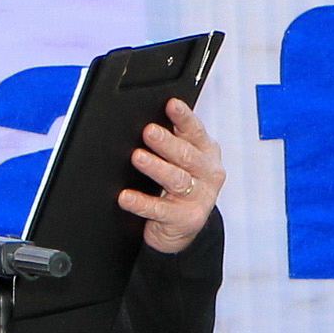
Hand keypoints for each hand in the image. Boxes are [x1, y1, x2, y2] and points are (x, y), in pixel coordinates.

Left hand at [119, 102, 225, 254]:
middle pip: (186, 155)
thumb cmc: (177, 187)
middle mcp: (208, 173)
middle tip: (148, 131)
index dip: (184, 117)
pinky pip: (160, 209)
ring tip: (137, 157)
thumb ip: (173, 140)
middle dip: (166, 142)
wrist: (182, 228)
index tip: (171, 104)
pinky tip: (125, 196)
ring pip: (176, 180)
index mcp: (207, 152)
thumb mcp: (180, 162)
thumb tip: (148, 120)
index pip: (195, 131)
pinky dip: (141, 202)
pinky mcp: (186, 219)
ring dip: (156, 167)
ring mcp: (200, 198)